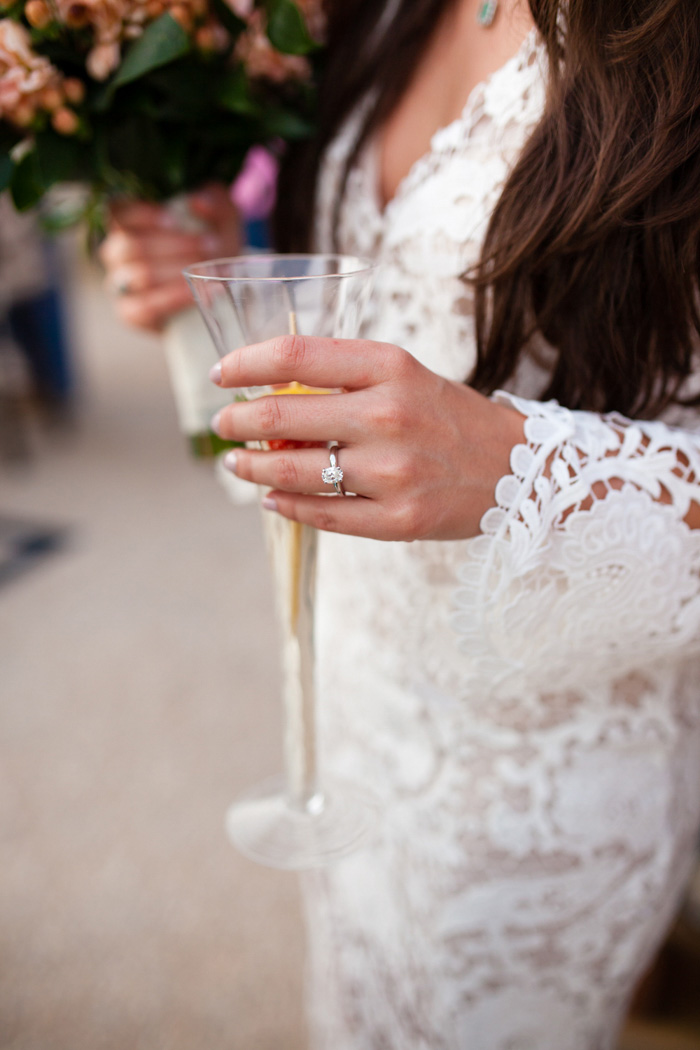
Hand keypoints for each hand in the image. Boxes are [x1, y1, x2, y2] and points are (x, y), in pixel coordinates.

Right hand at [99, 183, 241, 331]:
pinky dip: (172, 298)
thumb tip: (198, 201)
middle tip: (210, 245)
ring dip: (176, 270)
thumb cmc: (212, 249)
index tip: (174, 220)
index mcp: (128, 224)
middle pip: (129, 245)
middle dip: (173, 245)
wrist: (220, 291)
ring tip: (208, 270)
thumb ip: (216, 201)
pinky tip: (196, 294)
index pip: (116, 212)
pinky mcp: (130, 313)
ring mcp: (120, 285)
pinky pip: (144, 306)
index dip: (140, 215)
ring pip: (138, 274)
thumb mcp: (222, 220)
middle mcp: (117, 254)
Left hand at [210, 335, 524, 540]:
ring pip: (293, 473)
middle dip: (237, 421)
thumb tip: (267, 394)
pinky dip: (286, 507)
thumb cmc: (449, 417)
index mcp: (389, 367)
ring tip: (238, 464)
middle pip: (281, 416)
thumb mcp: (404, 376)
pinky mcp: (398, 519)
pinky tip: (274, 500)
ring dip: (252, 469)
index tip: (221, 373)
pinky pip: (322, 515)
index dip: (245, 363)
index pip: (295, 357)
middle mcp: (388, 416)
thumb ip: (343, 380)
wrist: (520, 469)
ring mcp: (392, 472)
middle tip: (224, 425)